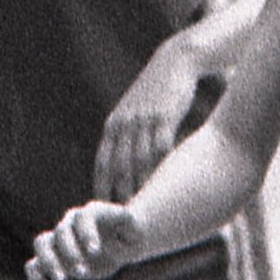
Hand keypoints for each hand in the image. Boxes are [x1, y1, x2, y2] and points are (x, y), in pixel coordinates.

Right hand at [27, 201, 149, 279]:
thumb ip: (129, 222)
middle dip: (69, 252)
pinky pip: (35, 266)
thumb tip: (128, 216)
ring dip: (48, 262)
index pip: (83, 218)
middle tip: (82, 271)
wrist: (119, 243)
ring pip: (41, 245)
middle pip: (59, 233)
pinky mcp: (54, 260)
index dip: (86, 233)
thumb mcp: (133, 228)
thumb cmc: (128, 233)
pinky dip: (36, 279)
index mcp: (89, 214)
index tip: (95, 251)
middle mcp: (70, 225)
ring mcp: (59, 242)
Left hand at [94, 35, 207, 198]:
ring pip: (138, 162)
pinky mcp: (164, 117)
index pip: (103, 162)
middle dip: (120, 193)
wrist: (177, 61)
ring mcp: (143, 120)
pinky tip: (165, 187)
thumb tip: (128, 164)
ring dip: (140, 187)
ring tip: (145, 209)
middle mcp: (124, 123)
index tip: (105, 208)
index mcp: (115, 123)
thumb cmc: (159, 91)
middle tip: (124, 218)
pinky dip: (160, 171)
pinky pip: (159, 150)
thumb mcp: (137, 110)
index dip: (103, 186)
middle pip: (118, 166)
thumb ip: (130, 135)